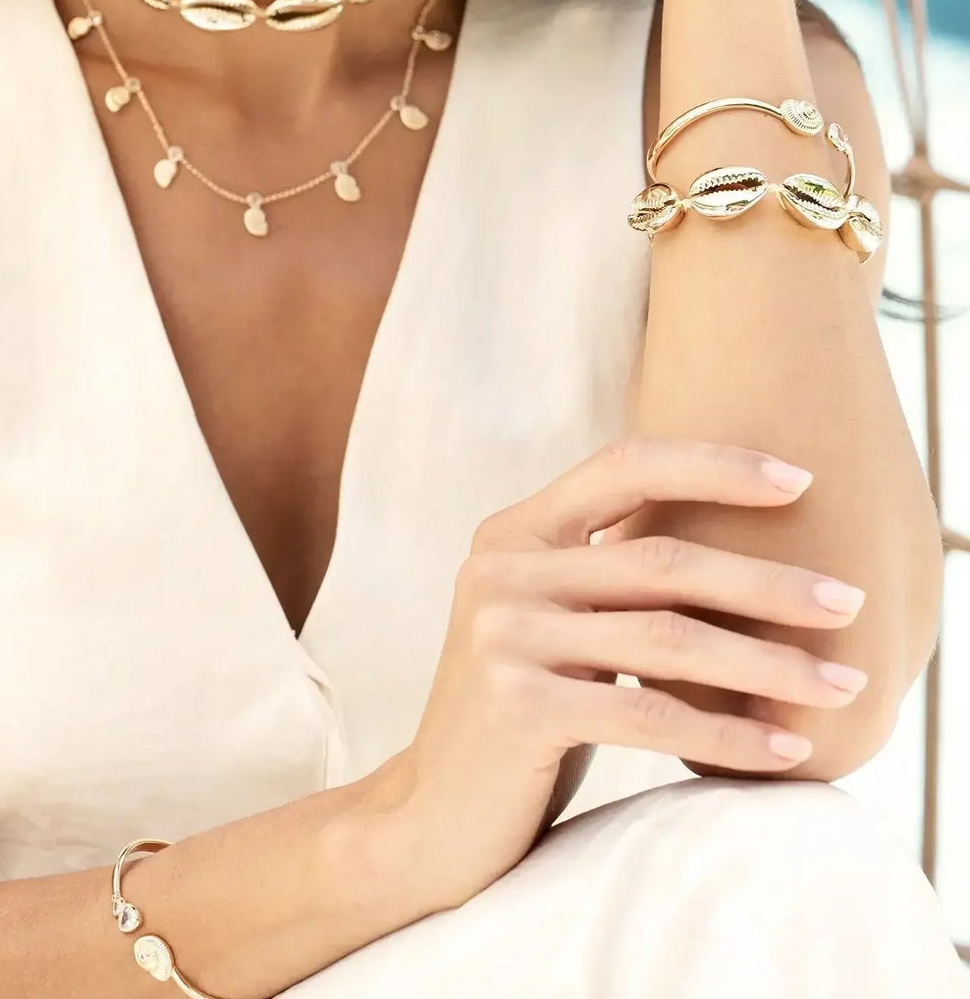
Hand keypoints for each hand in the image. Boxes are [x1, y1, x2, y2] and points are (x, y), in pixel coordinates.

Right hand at [370, 436, 867, 913]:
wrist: (432, 814)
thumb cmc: (521, 715)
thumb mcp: (556, 624)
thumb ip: (610, 575)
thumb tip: (744, 545)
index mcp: (514, 530)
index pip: (623, 465)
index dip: (714, 465)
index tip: (800, 480)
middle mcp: (502, 567)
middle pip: (662, 559)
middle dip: (768, 581)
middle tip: (847, 602)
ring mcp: (503, 634)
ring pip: (668, 639)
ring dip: (769, 663)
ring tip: (841, 685)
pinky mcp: (516, 705)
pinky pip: (650, 716)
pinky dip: (729, 736)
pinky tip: (787, 749)